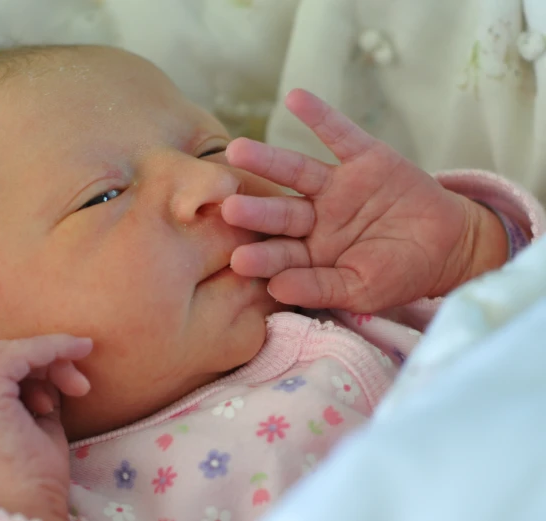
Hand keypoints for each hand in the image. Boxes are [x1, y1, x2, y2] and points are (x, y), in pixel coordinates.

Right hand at [0, 335, 92, 520]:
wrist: (26, 502)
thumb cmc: (35, 475)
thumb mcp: (39, 424)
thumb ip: (39, 395)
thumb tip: (55, 372)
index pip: (1, 370)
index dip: (38, 368)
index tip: (74, 381)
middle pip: (5, 357)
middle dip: (47, 364)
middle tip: (79, 385)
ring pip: (11, 352)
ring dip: (51, 359)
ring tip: (78, 386)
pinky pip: (17, 353)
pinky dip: (48, 348)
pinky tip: (72, 353)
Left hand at [222, 89, 506, 312]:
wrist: (450, 245)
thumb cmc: (399, 274)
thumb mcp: (361, 289)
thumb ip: (320, 287)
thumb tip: (276, 290)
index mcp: (308, 253)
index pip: (280, 254)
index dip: (261, 258)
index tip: (237, 261)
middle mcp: (313, 218)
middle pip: (279, 212)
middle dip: (255, 210)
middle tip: (228, 207)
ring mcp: (335, 187)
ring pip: (296, 171)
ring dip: (268, 160)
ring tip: (237, 149)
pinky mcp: (363, 158)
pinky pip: (339, 134)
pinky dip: (320, 116)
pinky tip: (296, 98)